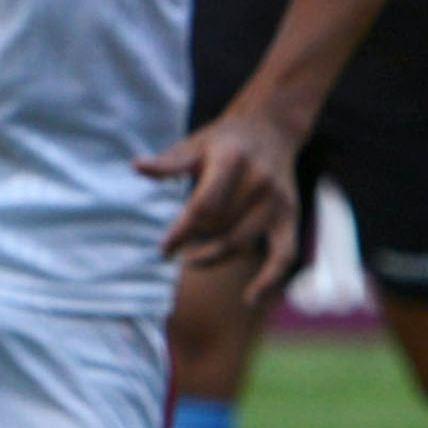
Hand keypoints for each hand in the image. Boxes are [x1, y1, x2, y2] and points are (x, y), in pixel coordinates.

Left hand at [145, 102, 307, 301]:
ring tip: (192, 259)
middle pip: (220, 227)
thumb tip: (137, 166)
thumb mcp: (195, 143)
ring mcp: (277, 200)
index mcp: (232, 160)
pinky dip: (270, 280)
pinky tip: (250, 299)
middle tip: (175, 247)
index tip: (163, 250)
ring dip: (214, 256)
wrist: (270, 128)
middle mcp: (259, 181)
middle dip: (194, 240)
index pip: (203, 206)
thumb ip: (169, 162)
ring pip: (241, 242)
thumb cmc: (223, 140)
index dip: (181, 232)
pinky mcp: (290, 215)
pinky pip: (284, 254)